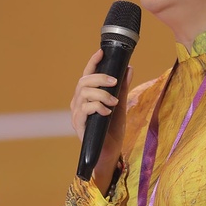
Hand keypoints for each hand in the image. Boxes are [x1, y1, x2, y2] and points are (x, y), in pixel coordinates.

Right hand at [70, 50, 132, 187]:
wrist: (111, 152)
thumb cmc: (113, 130)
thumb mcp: (121, 105)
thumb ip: (123, 88)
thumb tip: (129, 68)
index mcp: (86, 96)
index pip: (86, 75)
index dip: (92, 62)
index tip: (101, 52)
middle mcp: (78, 103)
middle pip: (83, 81)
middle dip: (99, 78)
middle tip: (114, 81)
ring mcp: (76, 114)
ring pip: (83, 93)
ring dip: (101, 94)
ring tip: (114, 101)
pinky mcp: (78, 125)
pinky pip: (85, 109)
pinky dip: (98, 107)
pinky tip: (108, 112)